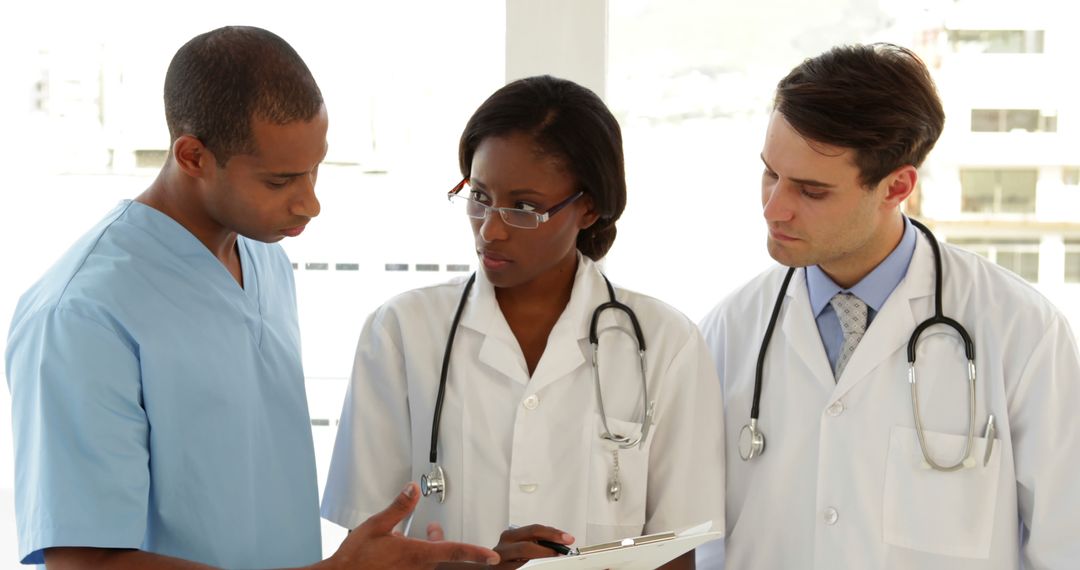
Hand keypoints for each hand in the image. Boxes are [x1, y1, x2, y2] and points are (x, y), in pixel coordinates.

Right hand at [322, 483, 498, 569]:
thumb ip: (398, 507)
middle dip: (443, 540)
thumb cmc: (356, 558)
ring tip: (425, 534)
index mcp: (416, 554)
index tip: (492, 556)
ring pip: (432, 561)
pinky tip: (406, 548)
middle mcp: (418, 568)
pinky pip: (421, 567)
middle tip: (435, 529)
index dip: (476, 553)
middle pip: (444, 554)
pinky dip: (421, 556)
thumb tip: (412, 489)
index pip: (454, 550)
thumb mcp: (376, 525)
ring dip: (432, 547)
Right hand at [486, 524, 574, 569]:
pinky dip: (535, 568)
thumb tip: (560, 542)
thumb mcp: (521, 544)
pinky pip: (521, 569)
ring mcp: (500, 563)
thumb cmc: (510, 558)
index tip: (567, 538)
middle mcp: (503, 548)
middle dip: (548, 549)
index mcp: (509, 536)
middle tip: (563, 551)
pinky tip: (542, 567)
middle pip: (527, 546)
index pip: (534, 530)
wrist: (493, 569)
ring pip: (524, 561)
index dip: (552, 533)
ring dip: (542, 561)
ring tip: (554, 561)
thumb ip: (537, 541)